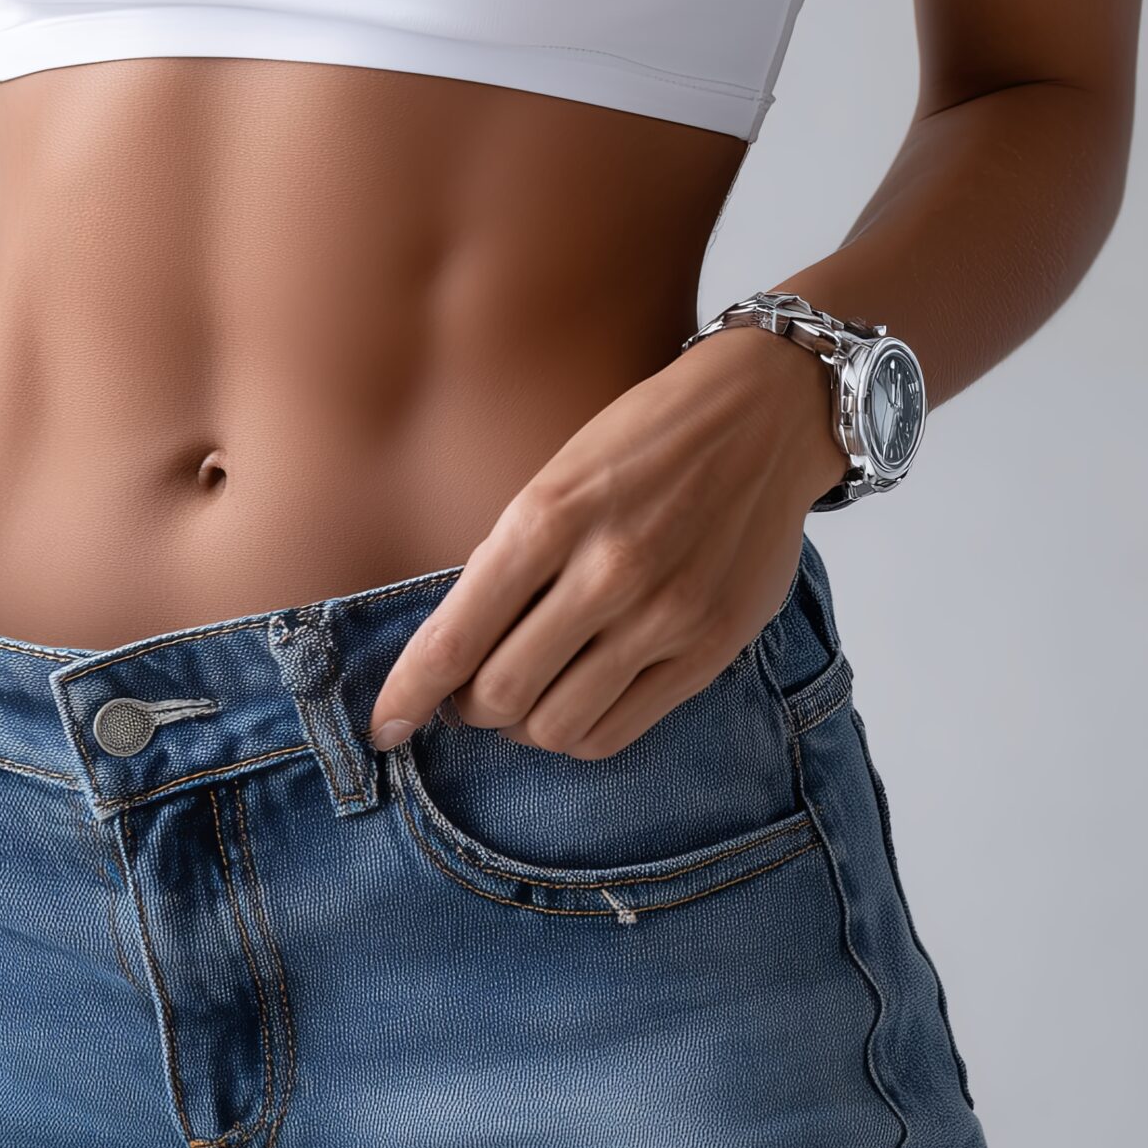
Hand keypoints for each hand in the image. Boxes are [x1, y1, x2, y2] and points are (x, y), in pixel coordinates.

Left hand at [366, 326, 848, 760]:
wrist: (763, 415)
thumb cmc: (644, 440)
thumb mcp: (556, 476)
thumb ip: (511, 561)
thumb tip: (456, 650)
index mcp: (548, 517)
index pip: (455, 638)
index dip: (406, 695)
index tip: (383, 726)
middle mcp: (606, 572)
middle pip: (500, 696)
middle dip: (467, 710)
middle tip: (467, 695)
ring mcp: (664, 615)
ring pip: (556, 727)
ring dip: (523, 725)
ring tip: (526, 695)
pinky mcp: (710, 648)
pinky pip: (618, 732)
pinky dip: (579, 731)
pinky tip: (575, 699)